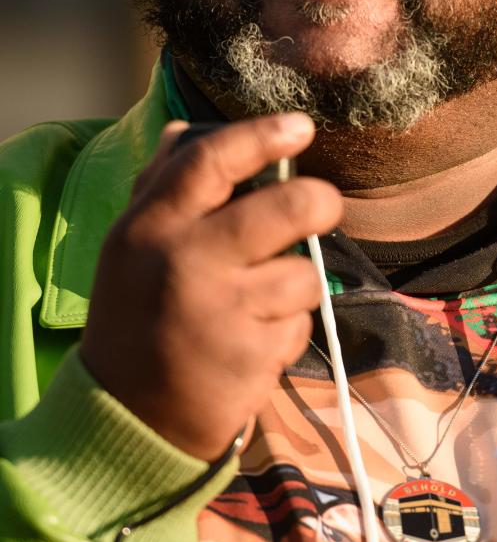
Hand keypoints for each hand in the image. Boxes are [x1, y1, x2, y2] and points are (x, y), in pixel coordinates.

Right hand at [80, 114, 340, 458]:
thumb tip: (184, 128)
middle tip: (323, 208)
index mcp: (152, 227)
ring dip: (294, 289)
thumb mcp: (129, 248)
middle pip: (289, 208)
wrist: (127, 416)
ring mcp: (224, 310)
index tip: (301, 125)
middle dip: (321, 203)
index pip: (211, 161)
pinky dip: (285, 333)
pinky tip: (249, 345)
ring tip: (256, 306)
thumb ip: (161, 189)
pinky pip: (300, 325)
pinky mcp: (254, 355)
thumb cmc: (137, 318)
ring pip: (304, 274)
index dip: (262, 135)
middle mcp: (187, 261)